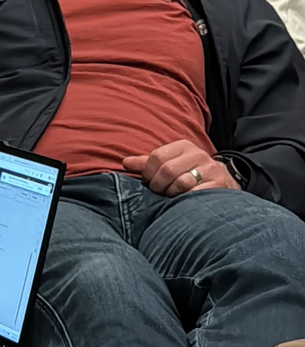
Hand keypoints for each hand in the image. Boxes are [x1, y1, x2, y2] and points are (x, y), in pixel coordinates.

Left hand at [122, 141, 240, 195]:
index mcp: (183, 146)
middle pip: (167, 170)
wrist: (222, 180)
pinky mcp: (218, 185)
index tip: (149, 181)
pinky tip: (184, 200)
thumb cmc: (188, 172)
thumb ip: (146, 163)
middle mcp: (198, 154)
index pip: (157, 156)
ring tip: (171, 196)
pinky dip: (185, 199)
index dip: (148, 172)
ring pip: (181, 182)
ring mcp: (210, 169)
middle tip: (159, 192)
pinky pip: (196, 194)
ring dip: (171, 193)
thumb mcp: (169, 163)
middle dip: (158, 185)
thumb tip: (125, 163)